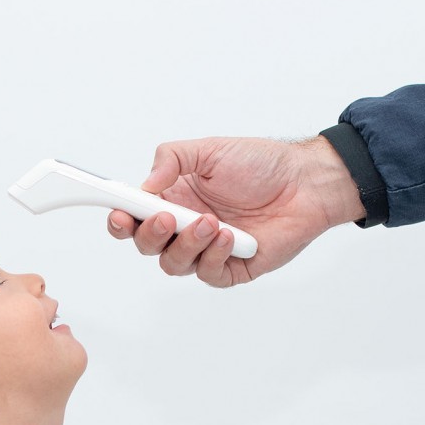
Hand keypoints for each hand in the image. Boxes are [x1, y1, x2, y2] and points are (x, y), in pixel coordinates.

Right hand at [106, 135, 365, 286]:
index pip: (133, 217)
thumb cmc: (261, 164)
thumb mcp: (208, 149)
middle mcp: (184, 227)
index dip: (120, 220)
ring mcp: (207, 250)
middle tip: (168, 218)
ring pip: (174, 264)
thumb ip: (171, 160)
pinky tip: (229, 236)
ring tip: (211, 222)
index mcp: (172, 199)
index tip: (118, 214)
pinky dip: (214, 257)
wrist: (305, 182)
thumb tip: (144, 184)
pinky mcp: (231, 268)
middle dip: (151, 235)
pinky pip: (209, 274)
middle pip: (147, 246)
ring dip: (187, 245)